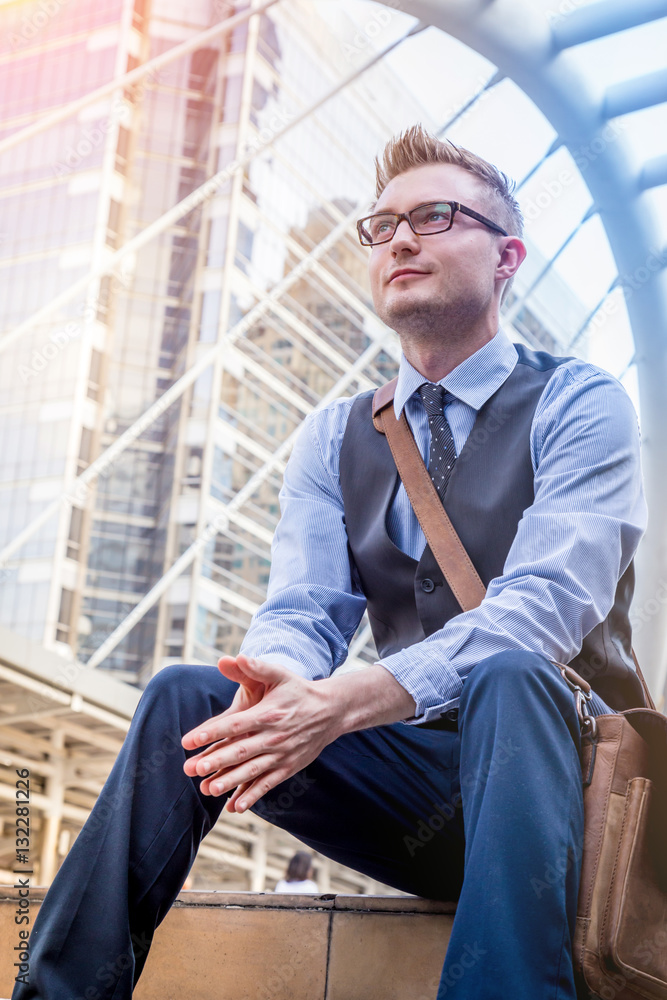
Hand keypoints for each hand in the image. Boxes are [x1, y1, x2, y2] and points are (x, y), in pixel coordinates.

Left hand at [181, 655, 340, 812]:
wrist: (331, 711)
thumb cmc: (299, 690)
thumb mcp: (279, 674)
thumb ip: (255, 667)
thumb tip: (233, 657)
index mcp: (268, 714)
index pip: (235, 724)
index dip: (211, 732)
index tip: (189, 740)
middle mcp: (274, 736)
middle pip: (241, 750)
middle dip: (216, 761)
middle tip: (193, 769)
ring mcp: (282, 754)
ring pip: (252, 770)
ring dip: (231, 781)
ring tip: (210, 789)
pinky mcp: (288, 767)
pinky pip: (268, 784)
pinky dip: (252, 795)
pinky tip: (235, 806)